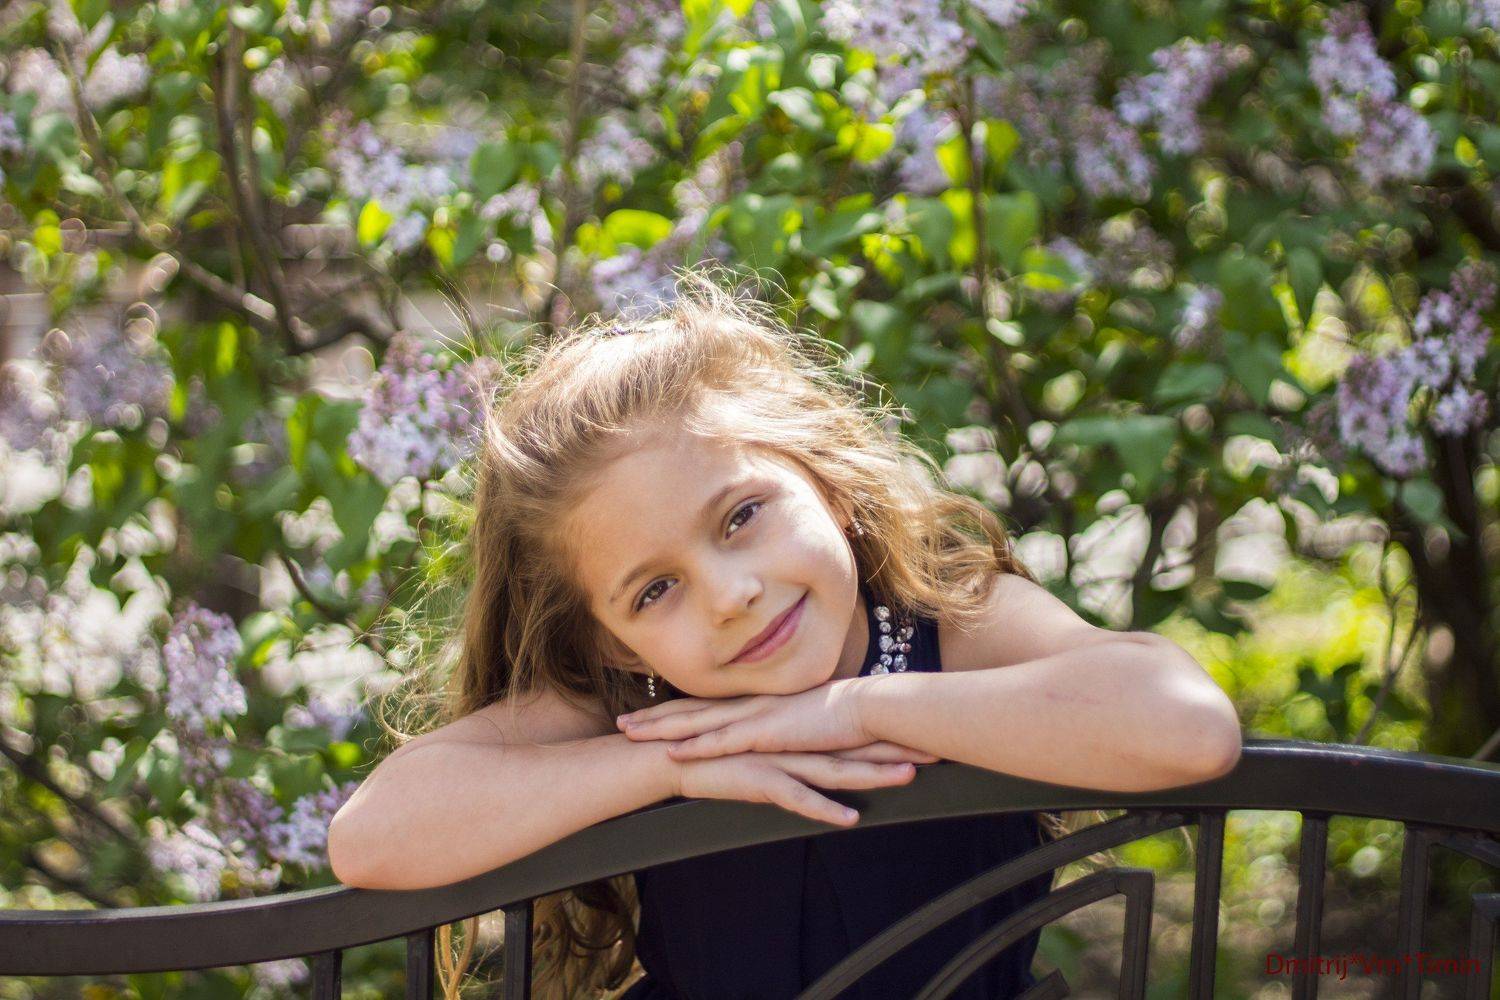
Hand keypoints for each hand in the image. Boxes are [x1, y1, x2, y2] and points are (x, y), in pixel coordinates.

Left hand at [619, 678, 916, 761]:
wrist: (869, 708)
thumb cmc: (844, 717)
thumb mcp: (803, 723)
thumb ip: (782, 729)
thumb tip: (772, 738)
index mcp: (757, 702)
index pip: (706, 706)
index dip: (673, 711)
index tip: (645, 714)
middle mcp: (750, 705)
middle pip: (691, 710)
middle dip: (653, 717)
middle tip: (620, 723)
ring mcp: (757, 717)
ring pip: (698, 722)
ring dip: (662, 729)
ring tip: (630, 734)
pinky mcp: (769, 733)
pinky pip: (725, 742)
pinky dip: (697, 746)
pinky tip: (673, 753)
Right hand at [672, 748, 921, 826]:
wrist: (674, 753)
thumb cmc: (720, 753)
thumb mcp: (767, 749)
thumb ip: (796, 749)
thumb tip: (826, 754)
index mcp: (800, 735)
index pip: (854, 734)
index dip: (892, 734)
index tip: (929, 733)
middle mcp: (796, 744)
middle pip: (855, 747)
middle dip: (897, 748)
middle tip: (939, 748)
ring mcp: (781, 761)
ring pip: (836, 769)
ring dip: (873, 772)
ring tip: (909, 775)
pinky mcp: (761, 780)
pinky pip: (799, 798)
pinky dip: (825, 808)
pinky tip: (850, 818)